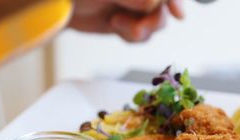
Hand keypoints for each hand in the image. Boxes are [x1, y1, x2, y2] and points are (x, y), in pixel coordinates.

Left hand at [68, 0, 183, 41]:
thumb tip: (154, 2)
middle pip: (164, 7)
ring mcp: (137, 5)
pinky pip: (143, 34)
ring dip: (140, 30)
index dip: (173, 1)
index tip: (178, 14)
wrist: (60, 7)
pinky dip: (132, 36)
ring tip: (118, 24)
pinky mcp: (131, 19)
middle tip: (136, 27)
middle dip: (152, 21)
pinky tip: (116, 27)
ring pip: (156, 22)